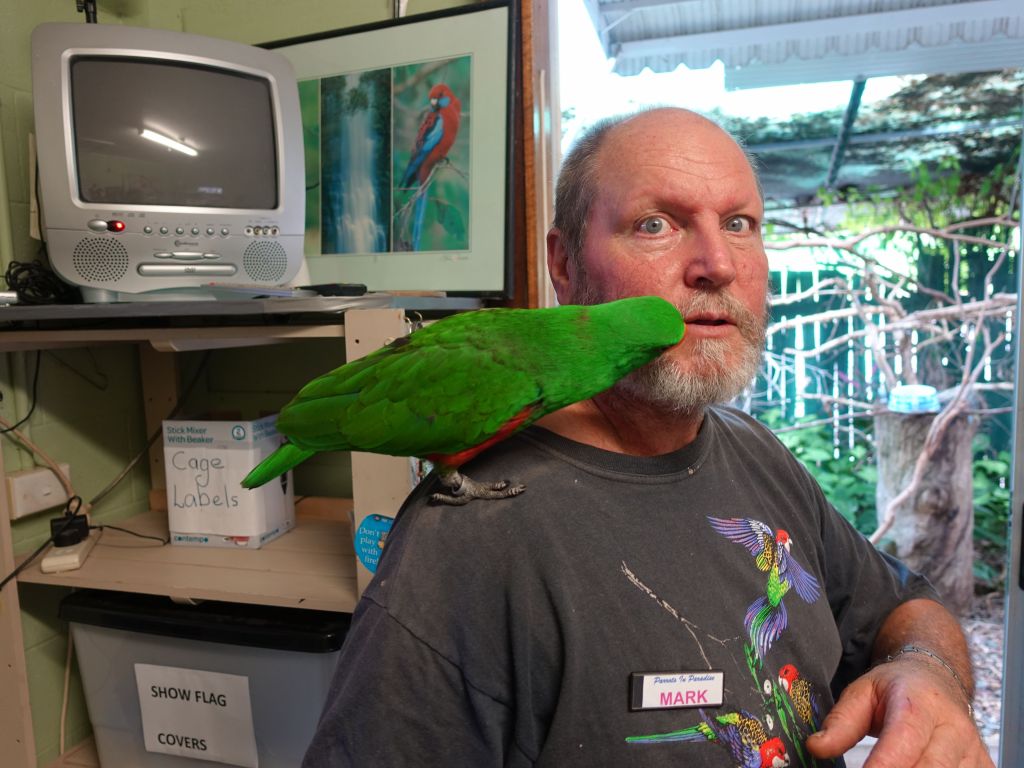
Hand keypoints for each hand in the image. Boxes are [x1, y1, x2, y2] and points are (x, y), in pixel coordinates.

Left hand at [805, 653, 993, 766]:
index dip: (885, 765)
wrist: (936, 679)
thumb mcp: (862, 693)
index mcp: (920, 705)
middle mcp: (954, 729)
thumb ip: (840, 722)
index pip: (904, 741)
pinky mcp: (983, 767)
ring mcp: (973, 752)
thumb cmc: (897, 688)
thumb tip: (816, 748)